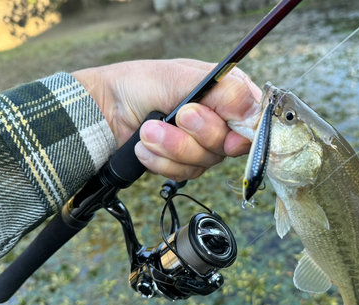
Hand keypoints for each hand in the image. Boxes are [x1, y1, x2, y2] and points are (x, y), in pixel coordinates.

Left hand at [72, 59, 261, 180]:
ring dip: (172, 148)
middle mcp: (220, 120)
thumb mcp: (181, 77)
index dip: (244, 135)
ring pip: (205, 162)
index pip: (254, 120)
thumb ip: (223, 93)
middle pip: (229, 145)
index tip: (228, 140)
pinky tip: (146, 146)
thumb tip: (254, 113)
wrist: (104, 110)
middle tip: (176, 117)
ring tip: (149, 130)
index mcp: (227, 93)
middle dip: (194, 135)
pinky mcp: (184, 162)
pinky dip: (161, 161)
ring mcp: (202, 144)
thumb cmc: (139, 84)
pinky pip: (184, 174)